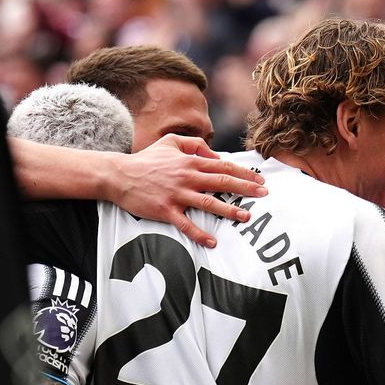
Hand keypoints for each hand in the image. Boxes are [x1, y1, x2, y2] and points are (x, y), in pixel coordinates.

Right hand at [107, 135, 267, 246]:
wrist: (119, 175)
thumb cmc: (146, 160)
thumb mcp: (170, 142)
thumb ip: (194, 145)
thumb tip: (215, 155)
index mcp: (190, 161)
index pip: (223, 166)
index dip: (244, 173)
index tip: (260, 180)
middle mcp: (187, 177)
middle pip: (222, 182)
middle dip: (246, 189)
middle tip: (264, 195)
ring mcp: (177, 194)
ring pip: (209, 203)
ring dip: (230, 211)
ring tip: (247, 217)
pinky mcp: (166, 211)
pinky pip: (186, 224)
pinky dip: (200, 234)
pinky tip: (213, 242)